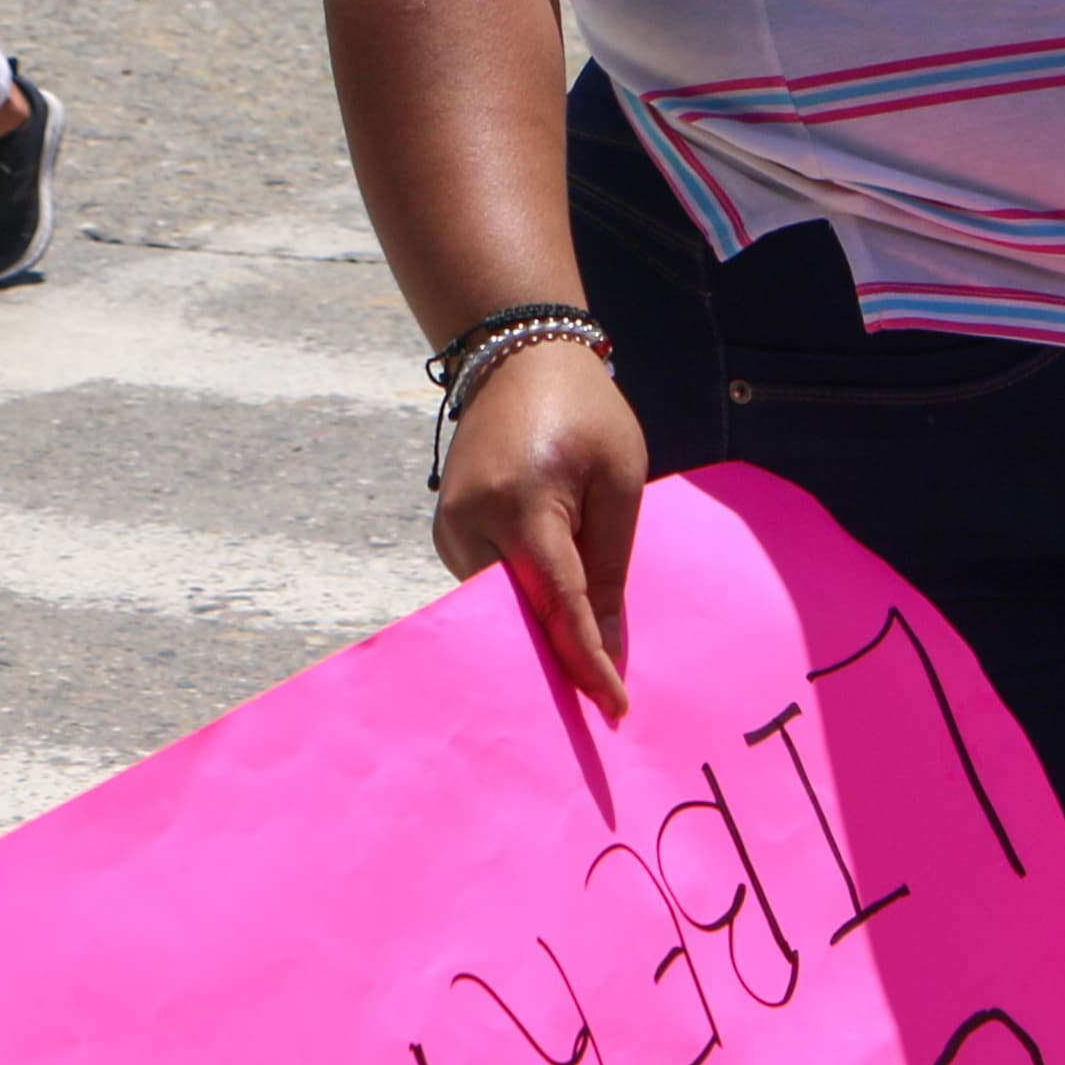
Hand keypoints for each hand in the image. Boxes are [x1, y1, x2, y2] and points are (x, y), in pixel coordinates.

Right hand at [432, 335, 645, 715]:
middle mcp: (471, 523)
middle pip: (516, 615)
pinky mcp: (447, 530)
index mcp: (522, 504)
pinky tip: (547, 617)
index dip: (586, 661)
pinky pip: (485, 585)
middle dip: (555, 660)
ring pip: (498, 606)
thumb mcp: (617, 480)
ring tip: (578, 664)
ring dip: (536, 631)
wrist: (518, 356)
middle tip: (597, 703)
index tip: (612, 708)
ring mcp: (450, 528)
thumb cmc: (584, 412)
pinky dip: (518, 604)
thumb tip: (607, 648)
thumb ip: (609, 565)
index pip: (558, 604)